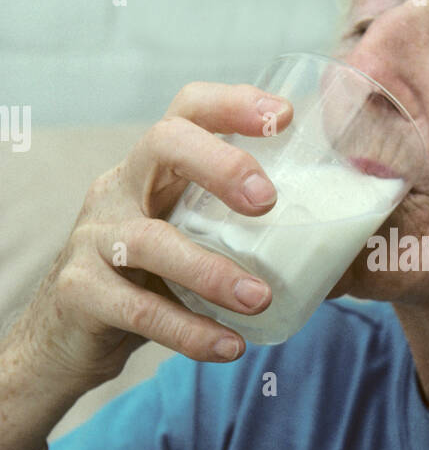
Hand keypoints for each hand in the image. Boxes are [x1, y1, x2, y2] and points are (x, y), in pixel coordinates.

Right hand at [15, 82, 291, 383]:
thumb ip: (238, 232)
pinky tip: (229, 346)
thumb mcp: (186, 240)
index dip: (234, 104)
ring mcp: (93, 239)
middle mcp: (119, 190)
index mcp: (152, 171)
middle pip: (162, 144)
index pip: (186, 111)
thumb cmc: (147, 281)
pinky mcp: (81, 293)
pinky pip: (139, 310)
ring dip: (212, 272)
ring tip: (261, 299)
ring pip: (150, 242)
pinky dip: (188, 331)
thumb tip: (344, 245)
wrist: (63, 339)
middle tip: (268, 202)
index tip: (286, 116)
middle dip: (219, 164)